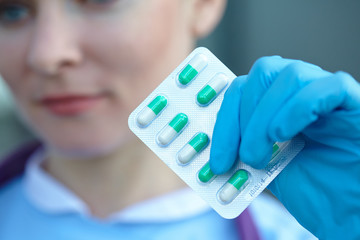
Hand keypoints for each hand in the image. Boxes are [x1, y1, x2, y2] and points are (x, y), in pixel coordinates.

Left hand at [209, 56, 359, 238]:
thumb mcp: (264, 166)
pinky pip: (328, 88)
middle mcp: (300, 90)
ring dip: (265, 117)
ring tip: (261, 156)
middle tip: (244, 157)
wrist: (346, 210)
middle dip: (243, 116)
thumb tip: (210, 149)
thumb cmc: (310, 189)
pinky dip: (298, 107)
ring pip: (290, 75)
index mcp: (276, 102)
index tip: (217, 158)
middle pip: (263, 72)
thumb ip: (241, 148)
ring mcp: (327, 93)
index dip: (225, 120)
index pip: (243, 88)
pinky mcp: (354, 103)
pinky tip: (283, 133)